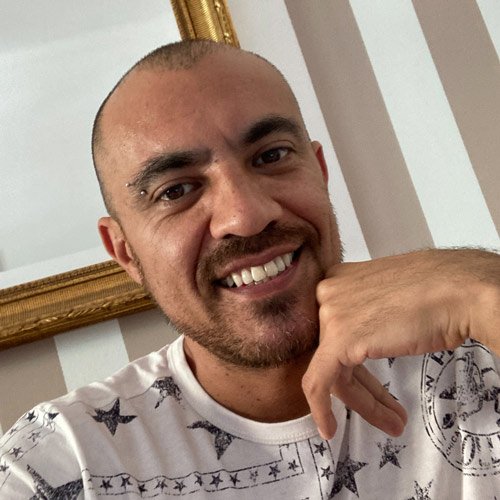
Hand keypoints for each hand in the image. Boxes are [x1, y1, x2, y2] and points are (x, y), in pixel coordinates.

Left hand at [302, 249, 499, 439]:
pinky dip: (322, 409)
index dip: (351, 362)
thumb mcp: (389, 300)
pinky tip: (330, 428)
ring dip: (362, 402)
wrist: (460, 291)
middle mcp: (329, 294)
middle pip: (335, 352)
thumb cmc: (440, 292)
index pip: (335, 330)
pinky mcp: (337, 339)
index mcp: (340, 280)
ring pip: (332, 371)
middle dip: (363, 387)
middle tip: (386, 408)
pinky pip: (318, 382)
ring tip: (392, 421)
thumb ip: (368, 314)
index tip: (361, 382)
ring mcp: (331, 314)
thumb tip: (367, 337)